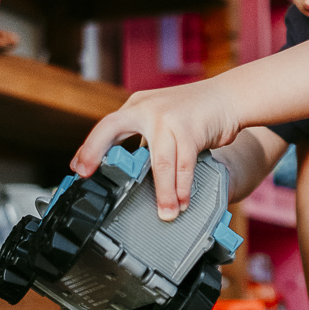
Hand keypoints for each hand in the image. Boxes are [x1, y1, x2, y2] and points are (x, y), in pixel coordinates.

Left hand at [71, 78, 239, 219]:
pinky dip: (183, 187)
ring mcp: (167, 116)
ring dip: (163, 192)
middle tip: (86, 175)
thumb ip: (147, 137)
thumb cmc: (196, 113)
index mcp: (138, 107)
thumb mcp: (164, 119)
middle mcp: (147, 108)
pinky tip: (184, 201)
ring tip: (166, 213)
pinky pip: (183, 165)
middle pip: (113, 129)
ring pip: (159, 161)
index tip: (79, 169)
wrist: (229, 97)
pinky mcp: (189, 128)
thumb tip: (134, 169)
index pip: (106, 126)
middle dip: (94, 151)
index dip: (90, 148)